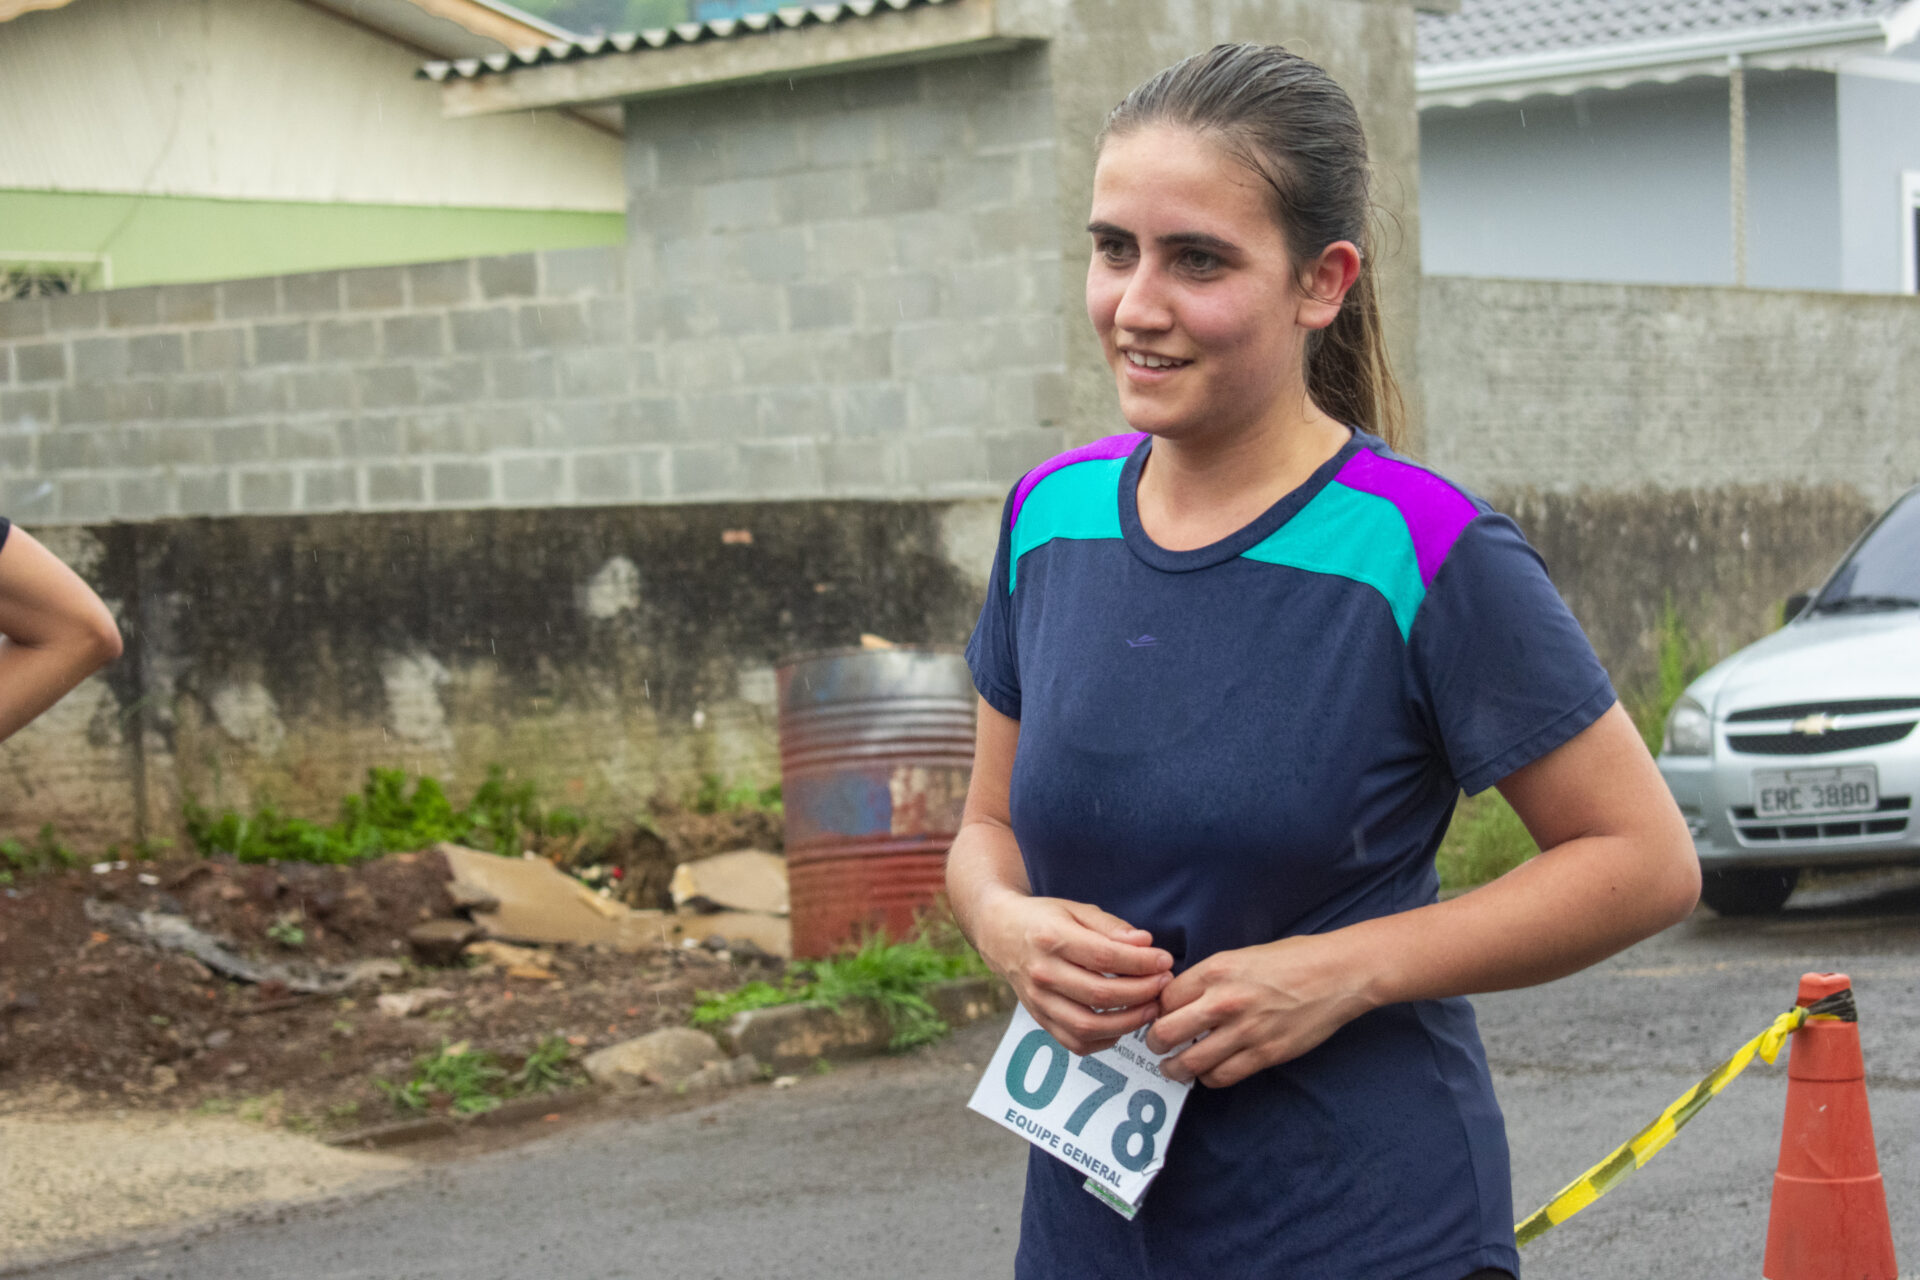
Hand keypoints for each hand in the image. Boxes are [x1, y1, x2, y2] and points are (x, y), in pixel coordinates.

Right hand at [974, 892, 1172, 1054]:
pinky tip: (1123, 1025)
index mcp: (1052, 938)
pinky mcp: (1039, 1019)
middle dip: (1141, 992)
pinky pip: (1074, 1042)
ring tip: (1150, 1008)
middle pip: (1100, 993)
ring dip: (1127, 1022)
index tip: (1164, 961)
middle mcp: (1042, 973)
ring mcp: (1039, 1001)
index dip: (1141, 962)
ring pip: (1088, 1026)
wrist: (1000, 933)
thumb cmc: (1043, 919)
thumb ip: (1111, 927)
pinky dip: (1104, 1040)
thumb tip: (1146, 944)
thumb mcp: (1076, 910)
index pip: (1105, 956)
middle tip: (1163, 984)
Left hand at [1145, 933, 1376, 1087]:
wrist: (1337, 975)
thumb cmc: (1293, 959)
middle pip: (1166, 1032)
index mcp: (1216, 970)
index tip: (1159, 1015)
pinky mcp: (1264, 1054)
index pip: (1165, 997)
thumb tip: (1183, 998)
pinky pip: (1221, 1076)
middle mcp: (1224, 1001)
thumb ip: (1211, 978)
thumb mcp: (1241, 956)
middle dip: (1155, 1042)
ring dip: (1175, 1068)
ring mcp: (1244, 1031)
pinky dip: (1208, 1078)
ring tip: (1173, 1067)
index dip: (1157, 1009)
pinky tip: (1209, 1071)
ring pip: (1189, 1062)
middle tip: (1157, 1045)